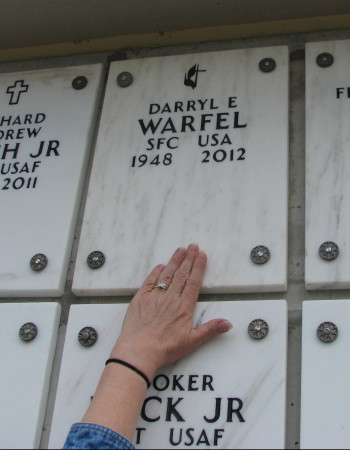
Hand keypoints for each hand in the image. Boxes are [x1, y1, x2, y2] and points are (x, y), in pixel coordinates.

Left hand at [110, 243, 231, 379]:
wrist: (139, 351)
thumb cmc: (165, 349)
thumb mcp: (192, 342)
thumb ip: (210, 330)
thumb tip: (228, 323)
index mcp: (184, 307)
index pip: (194, 282)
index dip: (199, 267)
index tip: (202, 255)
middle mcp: (170, 298)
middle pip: (182, 274)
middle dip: (188, 259)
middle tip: (193, 246)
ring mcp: (154, 297)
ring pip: (167, 275)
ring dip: (174, 261)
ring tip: (180, 250)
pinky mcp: (140, 299)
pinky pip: (150, 282)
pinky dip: (155, 272)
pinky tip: (160, 266)